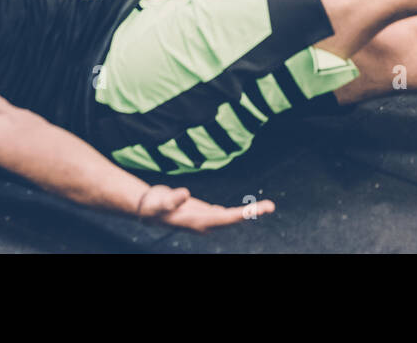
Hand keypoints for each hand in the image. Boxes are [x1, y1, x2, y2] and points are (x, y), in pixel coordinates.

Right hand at [137, 184, 274, 231]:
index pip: (226, 218)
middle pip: (232, 219)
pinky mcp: (201, 212)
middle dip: (251, 213)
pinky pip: (222, 215)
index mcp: (198, 221)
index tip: (258, 210)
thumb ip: (173, 199)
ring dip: (246, 213)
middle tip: (271, 206)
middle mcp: (204, 222)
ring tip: (264, 208)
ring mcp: (203, 218)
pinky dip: (235, 212)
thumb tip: (185, 194)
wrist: (145, 210)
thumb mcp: (161, 201)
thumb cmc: (153, 206)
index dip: (242, 214)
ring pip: (228, 217)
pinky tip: (243, 212)